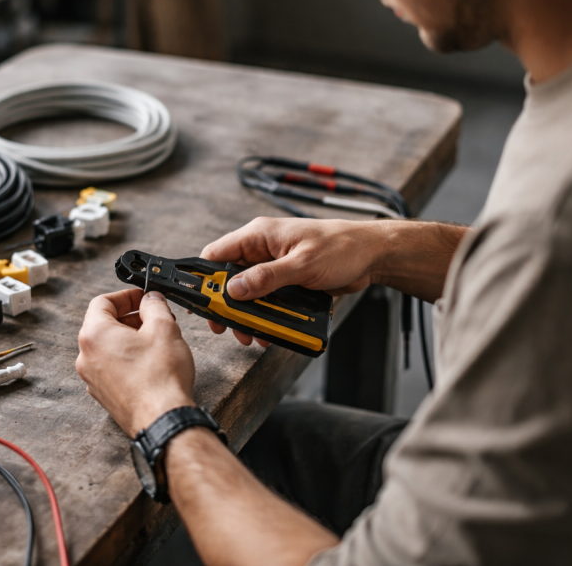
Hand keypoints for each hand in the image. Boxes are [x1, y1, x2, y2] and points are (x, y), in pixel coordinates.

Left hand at [76, 289, 195, 436]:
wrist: (162, 420)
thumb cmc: (160, 378)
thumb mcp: (164, 327)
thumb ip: (155, 306)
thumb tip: (151, 300)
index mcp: (94, 335)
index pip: (102, 302)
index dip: (126, 296)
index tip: (143, 297)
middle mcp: (86, 357)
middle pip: (103, 324)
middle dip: (130, 317)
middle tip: (154, 317)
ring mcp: (93, 378)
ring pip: (108, 347)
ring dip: (130, 338)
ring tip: (156, 339)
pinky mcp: (104, 394)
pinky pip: (111, 367)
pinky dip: (127, 358)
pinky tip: (150, 361)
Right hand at [200, 217, 388, 346]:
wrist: (372, 255)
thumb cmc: (341, 248)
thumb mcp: (302, 264)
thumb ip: (266, 277)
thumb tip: (234, 289)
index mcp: (259, 235)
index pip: (217, 254)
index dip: (204, 278)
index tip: (200, 302)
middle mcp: (262, 249)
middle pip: (229, 278)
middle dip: (226, 304)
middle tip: (225, 327)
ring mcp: (274, 265)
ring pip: (247, 292)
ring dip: (247, 314)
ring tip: (250, 335)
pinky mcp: (287, 280)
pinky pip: (267, 299)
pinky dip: (265, 315)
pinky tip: (269, 332)